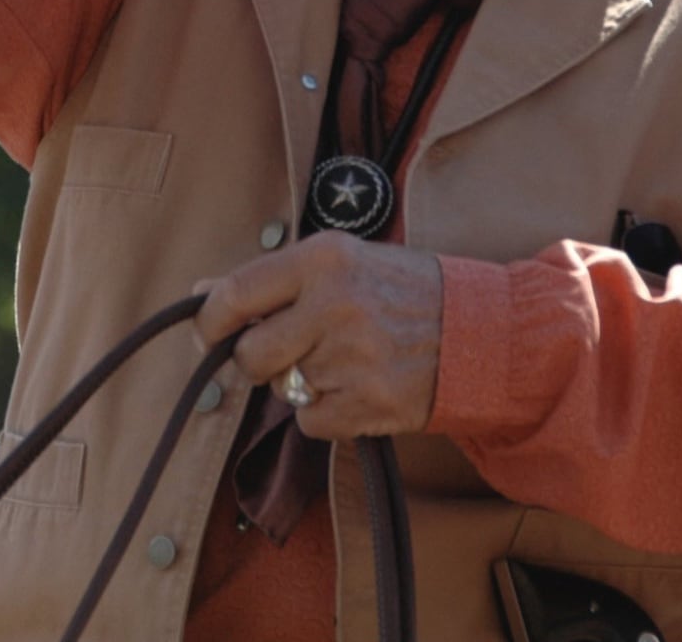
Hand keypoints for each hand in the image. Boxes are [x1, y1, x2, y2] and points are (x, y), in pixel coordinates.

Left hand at [195, 233, 442, 440]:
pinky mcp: (366, 404)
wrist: (479, 331)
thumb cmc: (404, 289)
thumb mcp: (344, 261)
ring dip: (301, 383)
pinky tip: (358, 385)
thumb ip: (275, 278)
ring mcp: (352, 358)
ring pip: (283, 390)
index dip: (211, 320)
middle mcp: (335, 305)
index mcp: (325, 259)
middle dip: (257, 361)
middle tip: (284, 351)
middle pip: (251, 355)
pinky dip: (326, 412)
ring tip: (344, 358)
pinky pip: (310, 422)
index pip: (238, 293)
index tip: (210, 332)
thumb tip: (203, 289)